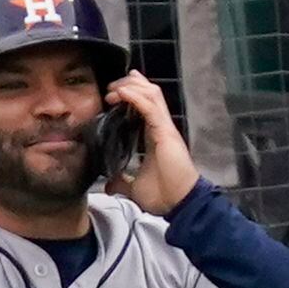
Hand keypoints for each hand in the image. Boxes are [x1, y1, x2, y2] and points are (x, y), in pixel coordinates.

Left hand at [101, 71, 199, 214]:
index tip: (112, 94)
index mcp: (154, 134)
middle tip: (110, 88)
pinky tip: (122, 93)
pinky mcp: (165, 131)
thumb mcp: (134, 188)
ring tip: (113, 89)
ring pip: (150, 93)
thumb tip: (109, 185)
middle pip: (148, 92)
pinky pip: (150, 107)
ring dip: (130, 87)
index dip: (130, 93)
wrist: (179, 203)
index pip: (144, 104)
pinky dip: (135, 97)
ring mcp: (164, 127)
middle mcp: (161, 126)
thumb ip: (122, 182)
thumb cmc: (164, 194)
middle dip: (128, 84)